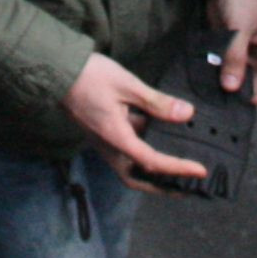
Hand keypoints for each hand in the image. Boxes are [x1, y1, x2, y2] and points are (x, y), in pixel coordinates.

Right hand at [66, 50, 206, 189]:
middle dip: (161, 187)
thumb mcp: (128, 85)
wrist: (57, 70)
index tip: (199, 171)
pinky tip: (159, 137)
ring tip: (178, 168)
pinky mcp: (103, 132)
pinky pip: (125, 150)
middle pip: (136, 178)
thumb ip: (157, 103)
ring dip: (153, 171)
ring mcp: (104, 141)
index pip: (152, 162)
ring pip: (130, 166)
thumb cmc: (90, 76)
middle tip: (186, 187)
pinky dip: (144, 153)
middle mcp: (108, 146)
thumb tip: (187, 114)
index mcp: (116, 138)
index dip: (178, 168)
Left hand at [210, 0, 256, 107]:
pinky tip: (204, 78)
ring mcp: (245, 54)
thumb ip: (236, 55)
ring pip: (239, 80)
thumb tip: (231, 87)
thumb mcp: (241, 25)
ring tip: (212, 91)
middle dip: (245, 97)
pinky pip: (225, 69)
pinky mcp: (228, 50)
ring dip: (228, 86)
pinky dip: (216, 75)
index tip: (256, 101)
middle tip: (226, 101)